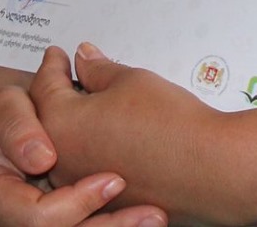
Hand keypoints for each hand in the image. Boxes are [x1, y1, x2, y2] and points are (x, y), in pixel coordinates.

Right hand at [0, 61, 165, 226]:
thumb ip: (15, 124)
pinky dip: (112, 222)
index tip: (114, 179)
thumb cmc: (0, 103)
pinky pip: (83, 226)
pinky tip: (144, 216)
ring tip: (155, 217)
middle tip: (152, 213)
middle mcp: (7, 219)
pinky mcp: (56, 220)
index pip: (33, 217)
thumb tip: (41, 158)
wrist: (7, 111)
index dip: (74, 204)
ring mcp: (30, 223)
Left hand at [31, 44, 256, 226]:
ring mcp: (84, 184)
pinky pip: (87, 168)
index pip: (44, 85)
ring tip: (91, 102)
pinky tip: (111, 133)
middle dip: (56, 93)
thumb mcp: (130, 80)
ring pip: (66, 146)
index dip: (53, 65)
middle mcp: (63, 160)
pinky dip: (91, 147)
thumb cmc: (171, 123)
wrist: (212, 170)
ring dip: (73, 123)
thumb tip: (83, 58)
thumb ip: (98, 69)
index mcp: (61, 123)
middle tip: (68, 73)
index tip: (59, 55)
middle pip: (47, 119)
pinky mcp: (107, 200)